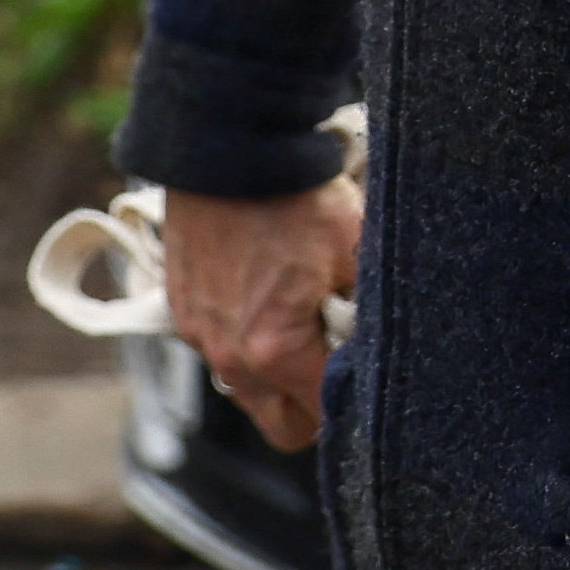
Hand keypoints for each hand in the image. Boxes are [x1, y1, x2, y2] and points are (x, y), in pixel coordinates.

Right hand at [164, 177, 364, 449]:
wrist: (229, 144)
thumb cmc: (296, 198)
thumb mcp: (357, 253)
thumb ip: (371, 316)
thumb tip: (386, 348)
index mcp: (275, 351)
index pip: (325, 418)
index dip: (356, 402)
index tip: (371, 372)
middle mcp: (230, 355)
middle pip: (282, 426)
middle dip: (314, 404)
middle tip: (339, 355)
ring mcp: (200, 333)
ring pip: (249, 389)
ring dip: (278, 373)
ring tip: (304, 315)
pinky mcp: (182, 308)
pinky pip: (221, 349)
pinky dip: (246, 339)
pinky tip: (268, 294)